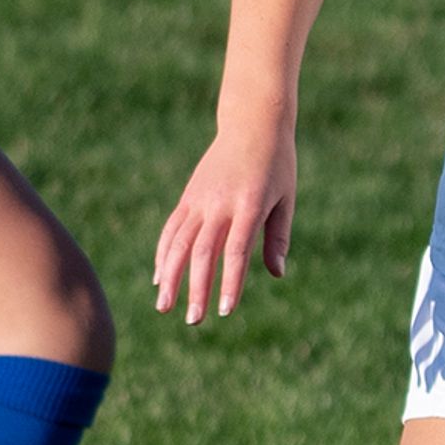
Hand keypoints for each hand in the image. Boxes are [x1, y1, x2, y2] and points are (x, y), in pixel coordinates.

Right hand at [154, 125, 296, 323]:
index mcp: (248, 205)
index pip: (236, 252)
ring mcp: (199, 199)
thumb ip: (278, 237)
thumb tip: (277, 274)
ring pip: (178, 242)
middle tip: (194, 320)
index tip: (225, 310)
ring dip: (170, 276)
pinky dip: (163, 254)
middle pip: (202, 252)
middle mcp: (219, 204)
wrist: (252, 123)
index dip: (230, 282)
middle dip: (196, 288)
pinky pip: (172, 229)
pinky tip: (159, 278)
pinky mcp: (189, 197)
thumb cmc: (277, 164)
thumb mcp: (285, 198)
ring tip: (165, 306)